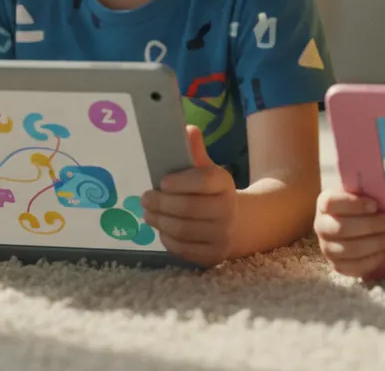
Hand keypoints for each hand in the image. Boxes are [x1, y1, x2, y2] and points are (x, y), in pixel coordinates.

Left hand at [141, 125, 237, 266]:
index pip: (204, 180)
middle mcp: (228, 210)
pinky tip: (162, 229)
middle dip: (161, 203)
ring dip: (159, 221)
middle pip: (188, 208)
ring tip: (148, 214)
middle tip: (145, 199)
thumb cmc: (213, 194)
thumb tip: (187, 129)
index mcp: (225, 184)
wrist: (239, 223)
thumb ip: (195, 152)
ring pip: (182, 230)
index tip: (162, 182)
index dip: (181, 181)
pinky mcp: (213, 256)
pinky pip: (182, 249)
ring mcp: (222, 235)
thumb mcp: (207, 171)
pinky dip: (167, 239)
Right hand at [313, 188, 384, 277]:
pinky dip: (375, 259)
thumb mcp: (362, 194)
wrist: (356, 225)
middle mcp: (322, 226)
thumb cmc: (362, 206)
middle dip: (373, 226)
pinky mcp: (338, 265)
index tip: (375, 205)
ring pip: (350, 250)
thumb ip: (369, 192)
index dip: (353, 204)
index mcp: (325, 204)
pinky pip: (355, 267)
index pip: (331, 203)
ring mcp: (328, 248)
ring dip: (378, 243)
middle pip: (342, 229)